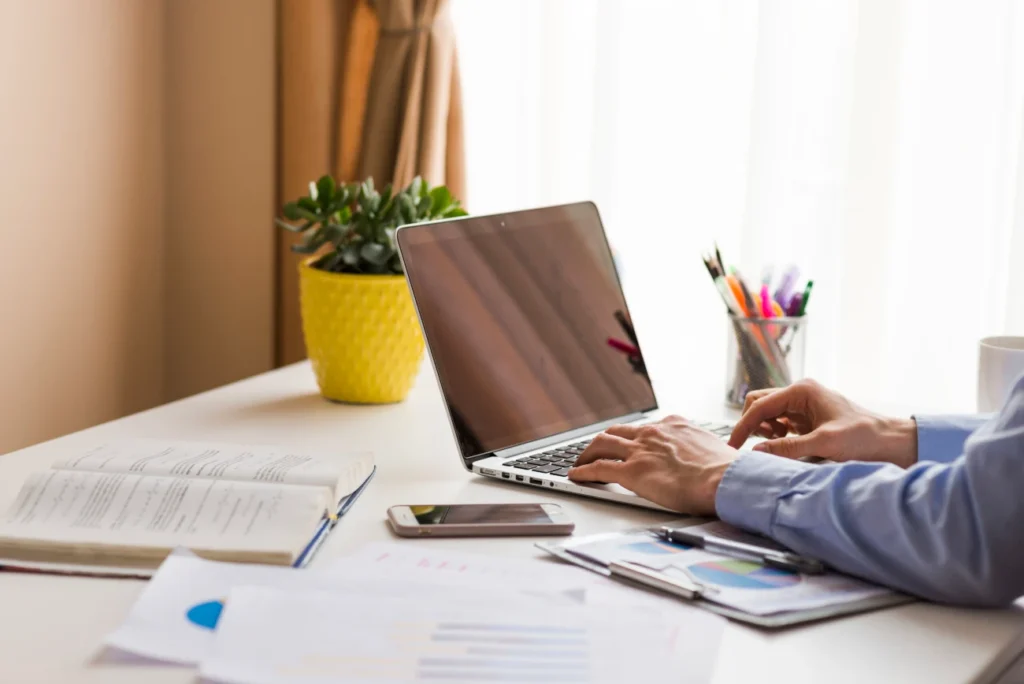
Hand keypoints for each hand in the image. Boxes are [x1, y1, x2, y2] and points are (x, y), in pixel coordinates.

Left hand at [568, 416, 738, 514]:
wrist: (727, 480)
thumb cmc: (728, 471)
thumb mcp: (717, 451)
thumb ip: (704, 454)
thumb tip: (713, 464)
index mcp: (675, 425)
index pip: (647, 428)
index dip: (634, 437)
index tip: (630, 443)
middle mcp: (653, 433)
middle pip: (618, 432)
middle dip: (604, 440)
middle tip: (596, 450)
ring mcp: (640, 450)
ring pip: (602, 444)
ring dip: (587, 453)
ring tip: (580, 462)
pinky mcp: (631, 472)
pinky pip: (599, 468)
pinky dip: (584, 471)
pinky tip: (576, 475)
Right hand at [728, 379, 917, 467]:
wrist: (892, 442)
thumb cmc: (863, 438)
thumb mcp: (824, 444)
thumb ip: (787, 447)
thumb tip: (756, 452)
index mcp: (802, 390)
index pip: (760, 405)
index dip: (743, 426)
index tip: (733, 447)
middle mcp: (800, 392)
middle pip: (759, 403)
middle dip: (752, 424)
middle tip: (755, 447)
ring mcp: (804, 404)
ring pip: (768, 412)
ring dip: (763, 429)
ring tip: (775, 445)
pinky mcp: (808, 417)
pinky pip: (780, 421)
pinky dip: (775, 433)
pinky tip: (785, 444)